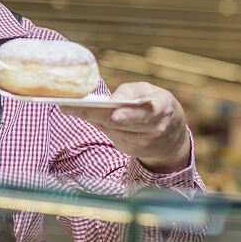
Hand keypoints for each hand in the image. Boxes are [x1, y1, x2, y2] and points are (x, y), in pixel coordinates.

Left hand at [67, 82, 191, 172]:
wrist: (172, 136)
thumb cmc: (156, 104)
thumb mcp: (150, 91)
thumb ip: (131, 92)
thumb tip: (111, 100)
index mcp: (162, 110)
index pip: (146, 114)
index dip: (130, 116)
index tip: (115, 114)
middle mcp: (153, 130)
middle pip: (119, 124)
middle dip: (94, 114)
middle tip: (70, 106)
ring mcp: (141, 144)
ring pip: (110, 130)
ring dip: (89, 118)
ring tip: (68, 107)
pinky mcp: (130, 150)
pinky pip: (109, 135)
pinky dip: (95, 124)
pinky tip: (80, 114)